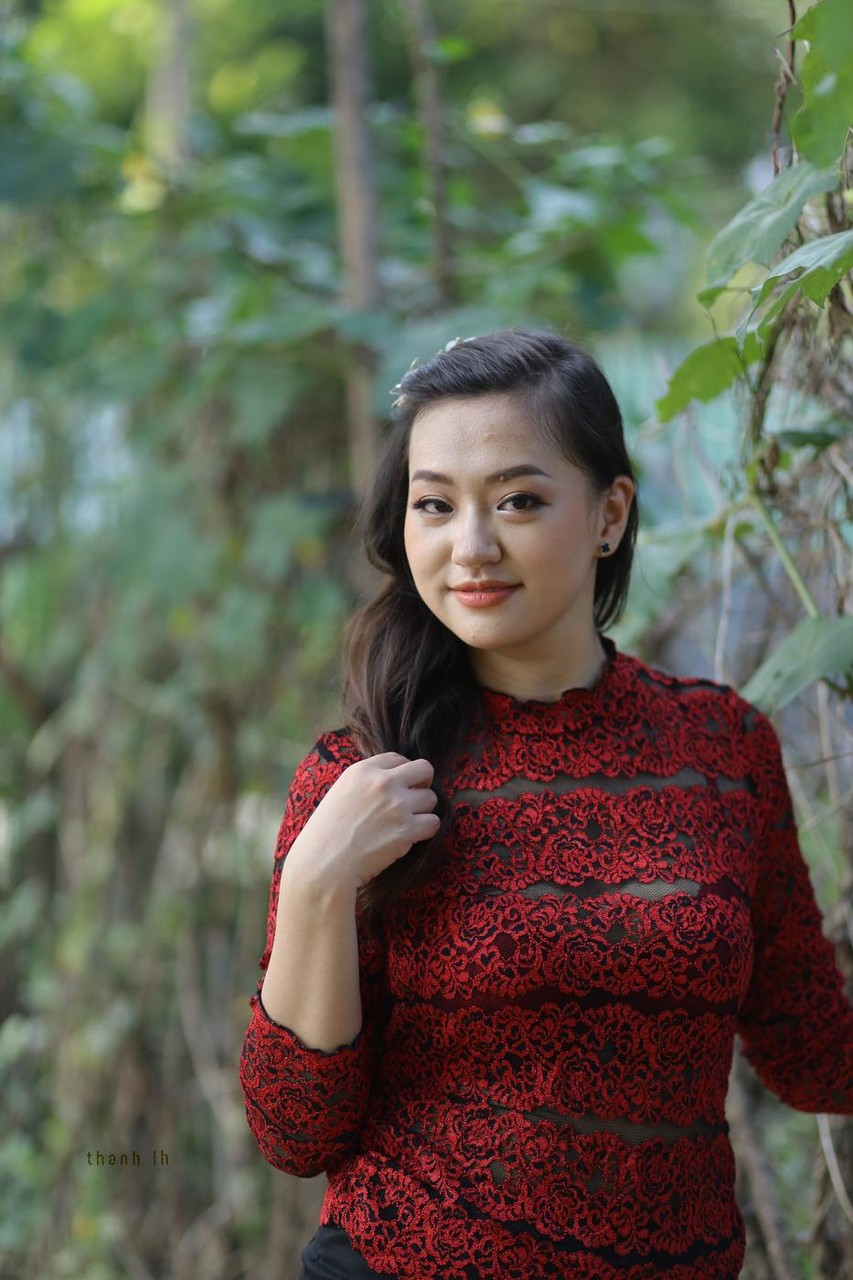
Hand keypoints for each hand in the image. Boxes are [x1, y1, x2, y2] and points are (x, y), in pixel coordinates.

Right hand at [285, 753, 440, 892]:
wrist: (324, 864)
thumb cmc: (326, 834)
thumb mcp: (340, 794)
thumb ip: (364, 784)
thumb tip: (389, 784)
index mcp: (362, 771)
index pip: (397, 758)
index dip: (403, 773)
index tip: (400, 786)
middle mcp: (383, 782)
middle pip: (424, 769)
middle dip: (423, 784)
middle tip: (415, 800)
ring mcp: (397, 805)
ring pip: (431, 798)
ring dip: (423, 811)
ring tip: (407, 823)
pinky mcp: (407, 829)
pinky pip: (433, 822)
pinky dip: (426, 830)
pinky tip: (412, 836)